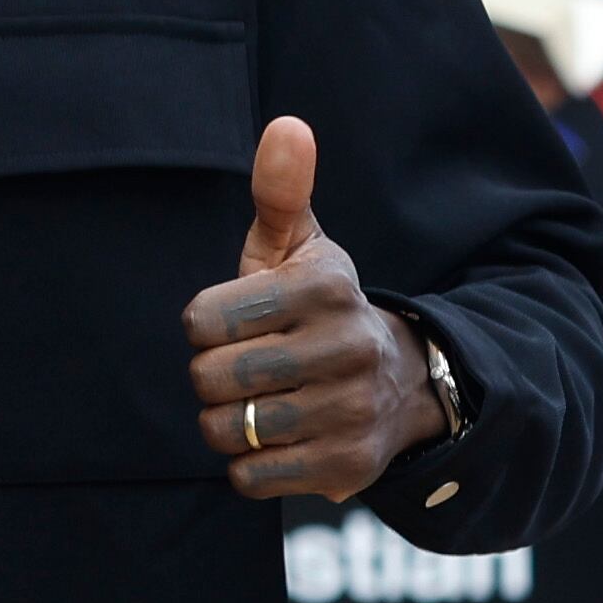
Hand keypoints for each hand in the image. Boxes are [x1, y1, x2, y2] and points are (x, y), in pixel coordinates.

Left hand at [181, 118, 442, 503]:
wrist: (400, 380)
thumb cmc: (319, 307)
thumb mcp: (301, 247)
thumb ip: (280, 191)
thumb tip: (287, 126)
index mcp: (323, 287)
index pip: (202, 320)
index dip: (203, 326)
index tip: (230, 324)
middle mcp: (346, 347)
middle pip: (212, 378)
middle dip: (210, 377)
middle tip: (239, 369)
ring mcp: (349, 410)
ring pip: (227, 431)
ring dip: (224, 424)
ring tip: (254, 404)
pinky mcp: (347, 467)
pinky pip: (250, 476)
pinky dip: (247, 463)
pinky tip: (274, 438)